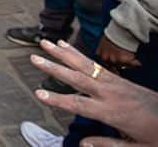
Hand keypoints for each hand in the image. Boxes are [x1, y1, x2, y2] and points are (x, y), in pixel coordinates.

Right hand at [30, 39, 155, 145]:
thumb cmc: (156, 136)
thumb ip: (108, 144)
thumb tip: (82, 144)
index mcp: (112, 112)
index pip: (79, 104)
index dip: (57, 99)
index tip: (38, 93)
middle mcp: (110, 93)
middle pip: (76, 78)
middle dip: (53, 68)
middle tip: (34, 59)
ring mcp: (114, 83)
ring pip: (83, 66)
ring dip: (62, 54)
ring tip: (45, 42)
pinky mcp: (117, 79)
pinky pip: (94, 64)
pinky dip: (77, 54)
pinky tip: (65, 45)